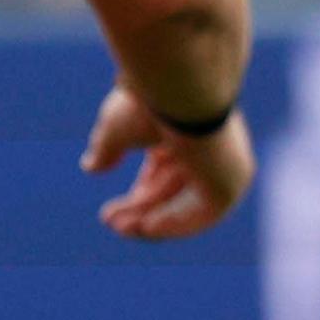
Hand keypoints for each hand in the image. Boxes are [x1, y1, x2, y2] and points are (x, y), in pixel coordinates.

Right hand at [81, 87, 252, 240]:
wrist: (180, 90)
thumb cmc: (148, 101)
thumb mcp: (116, 128)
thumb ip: (106, 148)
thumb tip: (91, 167)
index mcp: (188, 131)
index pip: (165, 172)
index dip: (139, 195)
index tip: (108, 212)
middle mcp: (210, 151)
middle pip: (174, 191)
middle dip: (140, 210)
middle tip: (109, 222)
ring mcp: (223, 168)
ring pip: (186, 205)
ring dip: (151, 221)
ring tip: (119, 228)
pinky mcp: (229, 182)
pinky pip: (202, 215)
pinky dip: (173, 224)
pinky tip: (143, 228)